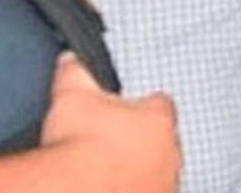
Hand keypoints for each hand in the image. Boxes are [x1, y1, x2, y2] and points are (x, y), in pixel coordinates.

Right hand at [40, 52, 180, 192]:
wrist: (75, 188)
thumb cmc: (80, 144)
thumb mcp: (71, 91)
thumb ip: (76, 70)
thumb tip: (71, 60)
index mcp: (157, 119)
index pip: (160, 103)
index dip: (141, 103)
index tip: (127, 108)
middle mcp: (170, 153)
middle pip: (162, 138)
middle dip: (141, 138)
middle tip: (111, 139)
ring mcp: (164, 183)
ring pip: (157, 169)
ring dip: (139, 167)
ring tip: (108, 167)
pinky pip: (147, 190)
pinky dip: (132, 187)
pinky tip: (109, 185)